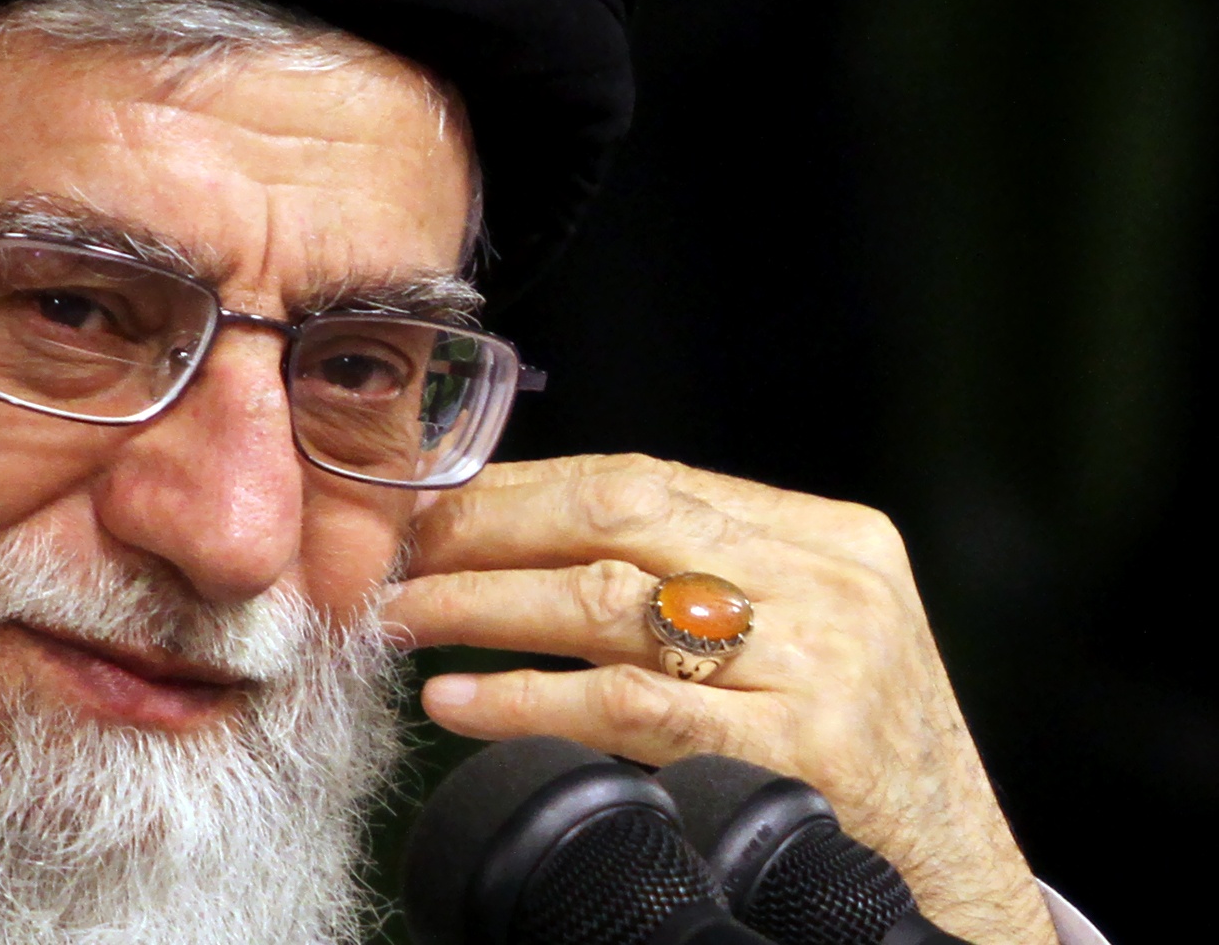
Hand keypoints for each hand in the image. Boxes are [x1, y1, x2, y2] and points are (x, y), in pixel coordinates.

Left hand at [387, 453, 1056, 944]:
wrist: (957, 875)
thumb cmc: (860, 756)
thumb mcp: (809, 636)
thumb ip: (704, 581)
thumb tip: (535, 545)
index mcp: (827, 536)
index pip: (645, 477)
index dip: (524, 489)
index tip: (436, 505)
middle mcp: (828, 582)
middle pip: (619, 514)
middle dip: (490, 527)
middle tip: (395, 549)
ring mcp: (821, 661)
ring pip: (610, 603)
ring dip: (485, 605)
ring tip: (401, 617)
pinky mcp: (803, 749)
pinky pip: (632, 708)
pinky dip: (530, 699)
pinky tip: (461, 701)